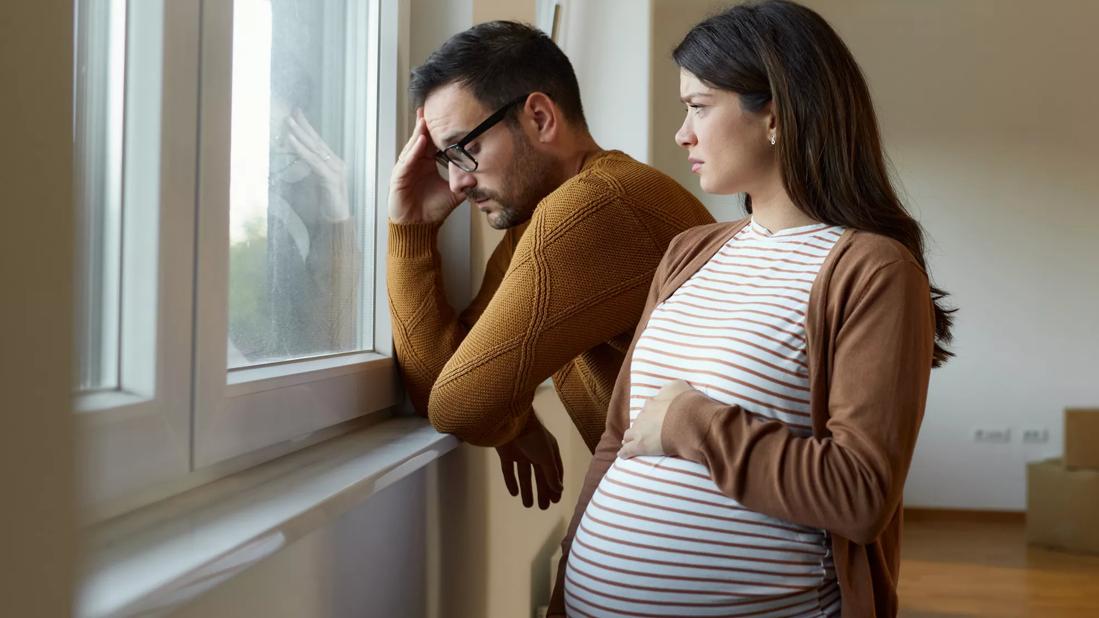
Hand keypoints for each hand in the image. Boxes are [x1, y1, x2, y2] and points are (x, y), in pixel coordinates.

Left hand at [284, 108, 349, 220]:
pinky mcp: (330, 178)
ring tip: (289, 122)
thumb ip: (307, 171)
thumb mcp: (313, 183)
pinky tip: (292, 140)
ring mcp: (335, 170)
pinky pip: (313, 161)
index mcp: (333, 164)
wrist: (336, 221)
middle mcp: (336, 164)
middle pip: (317, 141)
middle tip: (292, 112)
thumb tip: (294, 160)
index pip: (318, 143)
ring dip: (300, 134)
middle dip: (304, 126)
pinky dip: (301, 150)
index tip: (296, 115)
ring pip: (315, 148)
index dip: (307, 128)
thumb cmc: (324, 205)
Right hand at [388, 108, 464, 224]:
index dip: (438, 131)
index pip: (432, 143)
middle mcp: (415, 163)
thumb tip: (480, 176)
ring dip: (419, 133)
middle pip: (421, 139)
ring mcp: (406, 168)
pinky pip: (407, 161)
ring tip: (426, 119)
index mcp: (427, 164)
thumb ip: (466, 184)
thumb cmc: (432, 210)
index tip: (446, 116)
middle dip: (426, 124)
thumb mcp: (453, 194)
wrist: (419, 227)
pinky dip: (414, 150)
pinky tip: (421, 141)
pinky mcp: (399, 177)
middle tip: (432, 107)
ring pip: (413, 146)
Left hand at [495, 415, 563, 508]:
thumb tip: (559, 489)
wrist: (510, 422)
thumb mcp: (547, 456)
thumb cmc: (533, 437)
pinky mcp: (506, 454)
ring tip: (528, 505)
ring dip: (527, 489)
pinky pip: (509, 470)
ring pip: (524, 475)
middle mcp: (536, 452)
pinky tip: (514, 494)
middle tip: (544, 507)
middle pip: (540, 475)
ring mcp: (520, 453)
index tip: (556, 500)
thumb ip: (552, 474)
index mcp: (549, 450)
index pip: (555, 471)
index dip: (555, 485)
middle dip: (542, 491)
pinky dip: (511, 482)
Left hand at [618, 379, 695, 458]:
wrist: (688, 419)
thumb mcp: (679, 386)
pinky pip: (628, 450)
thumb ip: (671, 387)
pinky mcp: (640, 445)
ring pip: (629, 435)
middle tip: (644, 432)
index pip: (647, 409)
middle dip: (640, 427)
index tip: (653, 419)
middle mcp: (644, 415)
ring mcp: (640, 430)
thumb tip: (666, 390)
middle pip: (638, 421)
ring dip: (629, 438)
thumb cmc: (686, 404)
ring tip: (630, 443)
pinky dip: (624, 452)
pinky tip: (623, 455)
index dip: (650, 414)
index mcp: (652, 403)